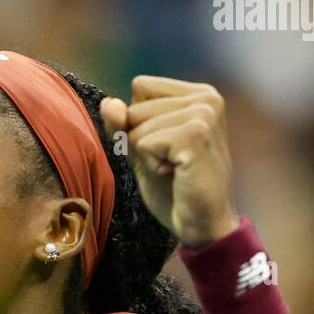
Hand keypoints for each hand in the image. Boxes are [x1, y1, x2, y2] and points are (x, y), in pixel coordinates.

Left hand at [100, 77, 238, 246]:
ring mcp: (204, 113)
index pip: (141, 87)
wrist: (203, 226)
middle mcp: (206, 97)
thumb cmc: (175, 191)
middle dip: (141, 141)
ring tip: (175, 170)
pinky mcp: (196, 133)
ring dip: (147, 156)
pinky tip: (176, 174)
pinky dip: (152, 165)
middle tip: (172, 164)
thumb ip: (123, 125)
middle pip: (135, 106)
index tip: (165, 149)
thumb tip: (107, 104)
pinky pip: (144, 142)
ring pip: (137, 126)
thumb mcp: (142, 152)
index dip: (138, 122)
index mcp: (198, 94)